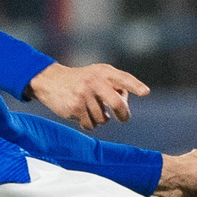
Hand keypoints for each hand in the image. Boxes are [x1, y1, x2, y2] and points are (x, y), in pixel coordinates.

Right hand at [26, 61, 149, 127]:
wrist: (51, 81)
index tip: (145, 92)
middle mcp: (95, 81)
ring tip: (90, 110)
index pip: (123, 79)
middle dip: (123, 114)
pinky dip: (89, 124)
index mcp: (104, 72)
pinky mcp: (76, 107)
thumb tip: (124, 106)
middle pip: (117, 103)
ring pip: (103, 118)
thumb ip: (114, 86)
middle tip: (123, 118)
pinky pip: (91, 125)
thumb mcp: (97, 75)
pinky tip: (81, 114)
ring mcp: (84, 94)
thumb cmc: (81, 81)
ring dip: (100, 119)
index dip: (135, 86)